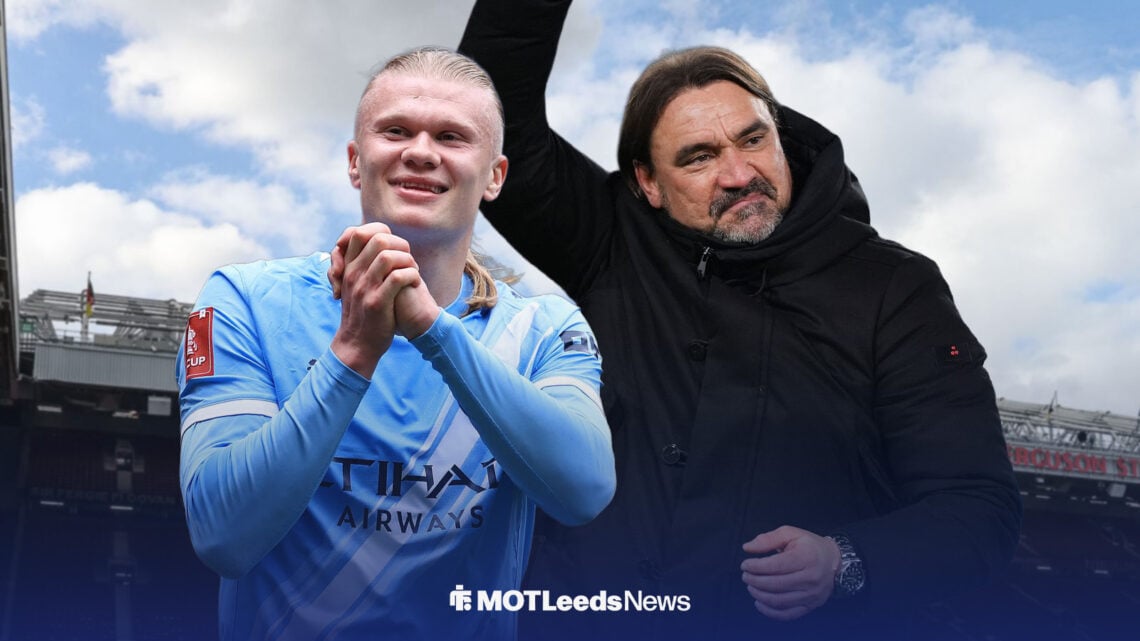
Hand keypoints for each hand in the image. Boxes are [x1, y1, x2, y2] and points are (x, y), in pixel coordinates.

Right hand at [328, 223, 424, 376]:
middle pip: (378, 239)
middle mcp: (354, 274)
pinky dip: (412, 276)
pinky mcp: (377, 302)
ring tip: (413, 271)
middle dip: (400, 245)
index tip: (395, 248)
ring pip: (389, 256)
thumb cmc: (363, 314)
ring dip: (408, 261)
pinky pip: (398, 277)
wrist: (357, 345)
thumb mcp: (356, 287)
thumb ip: (364, 266)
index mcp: (349, 268)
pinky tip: (415, 283)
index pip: (359, 232)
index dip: (381, 232)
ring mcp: (364, 288)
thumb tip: (380, 245)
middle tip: (408, 260)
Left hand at [740, 525, 839, 620]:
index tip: (745, 565)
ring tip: (751, 586)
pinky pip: (787, 614)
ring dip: (759, 595)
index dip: (756, 567)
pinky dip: (770, 612)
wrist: (834, 561)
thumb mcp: (791, 533)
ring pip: (779, 601)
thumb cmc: (809, 546)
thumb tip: (747, 548)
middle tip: (745, 576)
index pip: (776, 566)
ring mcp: (811, 595)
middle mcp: (810, 578)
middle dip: (755, 581)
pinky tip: (759, 602)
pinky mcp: (810, 606)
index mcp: (806, 557)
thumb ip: (768, 539)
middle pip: (776, 584)